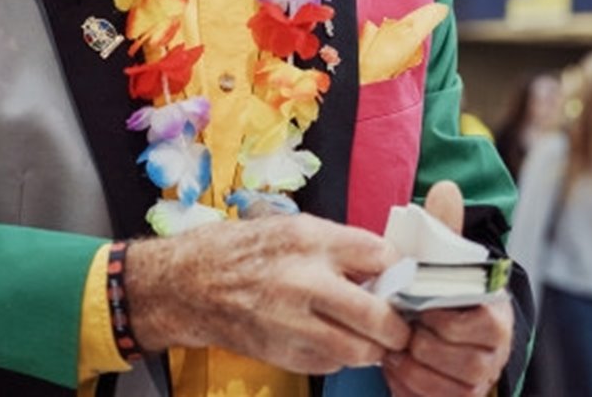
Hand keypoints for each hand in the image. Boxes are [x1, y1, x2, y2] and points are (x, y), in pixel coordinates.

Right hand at [124, 213, 410, 374]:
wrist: (191, 284)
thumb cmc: (243, 250)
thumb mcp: (294, 228)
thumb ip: (339, 245)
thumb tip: (382, 265)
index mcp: (310, 240)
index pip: (380, 256)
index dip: (397, 270)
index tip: (398, 278)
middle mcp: (303, 281)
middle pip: (377, 315)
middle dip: (397, 326)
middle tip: (400, 326)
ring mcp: (292, 323)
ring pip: (358, 350)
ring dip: (372, 347)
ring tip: (370, 336)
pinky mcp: (282, 353)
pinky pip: (330, 363)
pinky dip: (340, 356)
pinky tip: (332, 340)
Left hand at [381, 181, 512, 396]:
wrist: (436, 325)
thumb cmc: (439, 288)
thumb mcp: (441, 258)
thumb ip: (444, 229)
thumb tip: (446, 187)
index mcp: (497, 313)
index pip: (483, 322)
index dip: (446, 318)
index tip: (419, 308)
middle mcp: (495, 351)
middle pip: (466, 360)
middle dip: (424, 345)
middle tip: (399, 328)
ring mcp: (478, 380)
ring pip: (447, 386)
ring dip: (412, 367)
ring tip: (392, 347)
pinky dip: (406, 387)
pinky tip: (394, 366)